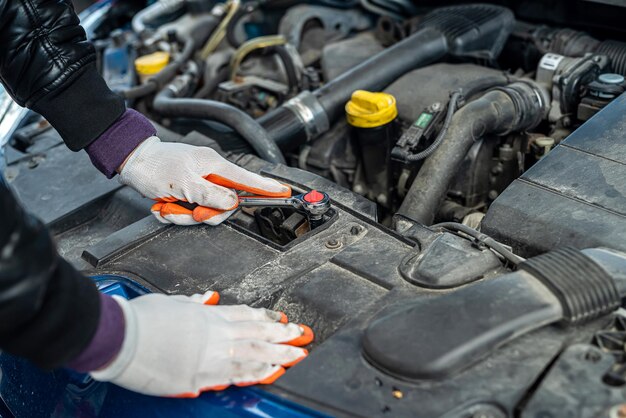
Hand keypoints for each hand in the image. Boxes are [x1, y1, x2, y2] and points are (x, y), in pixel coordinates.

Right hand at [90, 291, 312, 397]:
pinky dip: (256, 373)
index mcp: (207, 315)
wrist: (120, 335)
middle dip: (283, 335)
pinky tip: (271, 373)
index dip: (267, 317)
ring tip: (298, 357)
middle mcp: (214, 333)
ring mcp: (210, 354)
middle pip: (258, 332)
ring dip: (279, 354)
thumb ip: (191, 304)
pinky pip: (235, 375)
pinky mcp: (199, 377)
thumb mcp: (168, 304)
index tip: (283, 319)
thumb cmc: (140, 319)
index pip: (246, 314)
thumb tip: (205, 299)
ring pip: (254, 352)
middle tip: (304, 337)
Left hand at [119, 137, 289, 224]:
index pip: (248, 180)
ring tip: (168, 205)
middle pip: (224, 206)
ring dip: (183, 215)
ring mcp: (199, 186)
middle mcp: (210, 176)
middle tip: (190, 211)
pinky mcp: (187, 195)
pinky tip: (164, 205)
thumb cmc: (155, 165)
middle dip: (203, 214)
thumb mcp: (183, 182)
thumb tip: (233, 202)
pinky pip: (188, 214)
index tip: (284, 193)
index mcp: (215, 166)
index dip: (267, 189)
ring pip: (204, 213)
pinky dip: (174, 214)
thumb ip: (210, 193)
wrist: (131, 162)